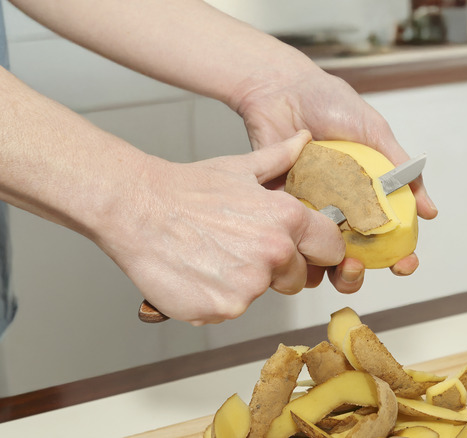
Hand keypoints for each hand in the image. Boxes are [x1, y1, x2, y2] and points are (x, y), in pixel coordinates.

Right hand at [95, 131, 344, 324]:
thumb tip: (303, 139)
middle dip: (276, 269)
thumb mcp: (240, 168)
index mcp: (287, 219)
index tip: (302, 251)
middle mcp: (275, 253)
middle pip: (297, 278)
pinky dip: (215, 299)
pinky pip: (230, 311)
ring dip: (242, 283)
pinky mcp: (223, 309)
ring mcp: (250, 285)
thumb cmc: (186, 189)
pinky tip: (198, 273)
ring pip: (261, 295)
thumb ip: (280, 158)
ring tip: (213, 256)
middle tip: (239, 248)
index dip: (317, 250)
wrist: (136, 208)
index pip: (330, 249)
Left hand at [235, 65, 437, 292]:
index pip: (386, 235)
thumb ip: (402, 170)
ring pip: (319, 252)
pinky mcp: (280, 202)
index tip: (405, 263)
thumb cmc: (329, 103)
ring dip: (328, 267)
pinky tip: (307, 233)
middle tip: (360, 266)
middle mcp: (337, 205)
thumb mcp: (376, 134)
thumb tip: (429, 210)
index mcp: (365, 193)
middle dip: (358, 272)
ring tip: (336, 260)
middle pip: (351, 254)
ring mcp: (309, 207)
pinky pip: (289, 231)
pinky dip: (298, 240)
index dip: (399, 254)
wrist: (283, 88)